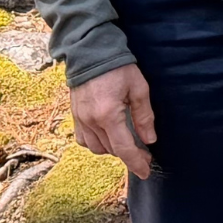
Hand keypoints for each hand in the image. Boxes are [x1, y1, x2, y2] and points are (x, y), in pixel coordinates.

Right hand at [70, 63, 157, 177]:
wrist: (90, 51)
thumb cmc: (117, 67)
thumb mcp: (139, 88)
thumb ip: (144, 116)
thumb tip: (149, 140)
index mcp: (108, 115)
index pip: (124, 149)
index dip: (136, 163)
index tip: (145, 171)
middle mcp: (91, 120)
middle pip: (111, 150)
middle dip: (128, 155)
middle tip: (143, 152)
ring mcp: (80, 119)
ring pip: (96, 148)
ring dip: (112, 148)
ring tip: (125, 140)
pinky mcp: (74, 115)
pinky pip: (83, 140)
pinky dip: (96, 142)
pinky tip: (106, 134)